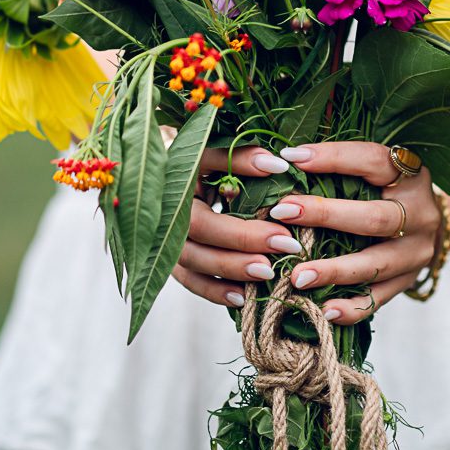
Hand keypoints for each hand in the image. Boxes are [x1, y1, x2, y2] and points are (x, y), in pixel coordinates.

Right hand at [172, 146, 300, 308]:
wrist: (162, 175)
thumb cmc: (195, 161)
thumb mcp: (211, 151)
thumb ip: (239, 157)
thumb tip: (277, 165)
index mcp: (175, 182)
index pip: (208, 187)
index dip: (241, 180)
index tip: (281, 181)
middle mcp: (164, 213)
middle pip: (200, 232)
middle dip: (244, 241)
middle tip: (287, 244)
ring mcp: (163, 241)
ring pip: (194, 262)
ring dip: (232, 269)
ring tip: (268, 272)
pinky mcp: (171, 260)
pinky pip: (190, 281)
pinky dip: (215, 291)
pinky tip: (242, 298)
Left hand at [268, 142, 440, 324]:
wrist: (429, 222)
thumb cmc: (388, 188)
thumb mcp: (377, 169)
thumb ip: (343, 167)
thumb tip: (286, 160)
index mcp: (410, 174)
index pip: (372, 160)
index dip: (332, 157)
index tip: (291, 159)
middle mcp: (419, 213)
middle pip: (374, 217)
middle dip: (325, 214)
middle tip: (282, 212)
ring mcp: (417, 251)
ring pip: (376, 264)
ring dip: (333, 271)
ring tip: (297, 276)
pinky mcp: (408, 281)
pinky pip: (378, 298)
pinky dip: (351, 307)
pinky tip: (323, 310)